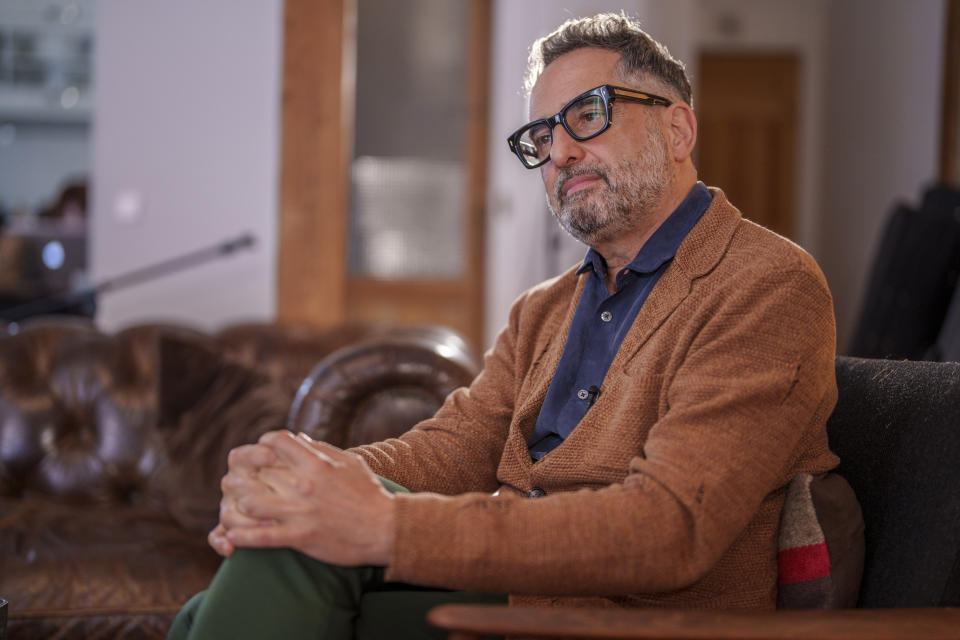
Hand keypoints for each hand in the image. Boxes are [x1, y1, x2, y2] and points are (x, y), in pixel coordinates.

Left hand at [222, 431, 396, 566]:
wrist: (385, 529)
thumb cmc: (369, 494)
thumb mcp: (350, 463)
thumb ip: (321, 449)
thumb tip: (297, 439)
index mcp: (317, 464)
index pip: (276, 441)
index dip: (263, 444)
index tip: (262, 453)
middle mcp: (305, 485)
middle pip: (256, 469)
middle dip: (243, 471)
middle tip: (239, 478)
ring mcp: (301, 512)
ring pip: (250, 502)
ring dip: (238, 501)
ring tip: (235, 503)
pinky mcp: (300, 538)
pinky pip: (260, 538)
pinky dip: (241, 537)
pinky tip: (232, 536)